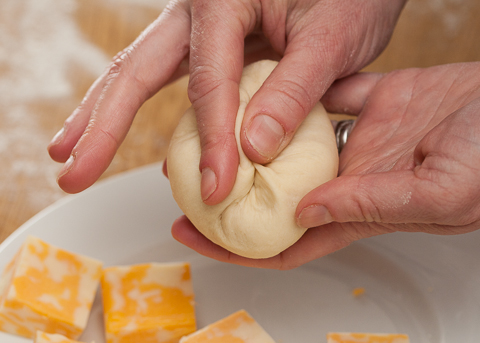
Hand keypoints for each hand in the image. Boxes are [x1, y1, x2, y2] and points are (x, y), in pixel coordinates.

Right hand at [48, 0, 405, 202]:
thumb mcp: (332, 38)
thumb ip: (294, 90)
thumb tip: (254, 149)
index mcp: (224, 0)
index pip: (208, 82)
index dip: (212, 141)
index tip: (217, 189)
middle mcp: (200, 13)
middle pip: (137, 70)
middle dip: (100, 123)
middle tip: (71, 169)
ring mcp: (201, 32)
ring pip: (143, 75)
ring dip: (105, 117)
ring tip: (76, 155)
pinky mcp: (214, 49)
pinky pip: (179, 86)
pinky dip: (159, 120)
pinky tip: (151, 149)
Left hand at [172, 62, 479, 268]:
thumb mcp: (442, 192)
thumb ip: (374, 204)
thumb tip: (306, 211)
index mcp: (362, 210)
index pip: (286, 242)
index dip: (238, 247)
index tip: (193, 236)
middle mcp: (351, 178)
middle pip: (275, 193)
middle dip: (231, 192)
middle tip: (185, 178)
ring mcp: (361, 139)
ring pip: (294, 142)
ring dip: (258, 138)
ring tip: (215, 127)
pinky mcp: (375, 102)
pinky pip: (325, 96)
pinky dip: (298, 90)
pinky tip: (270, 81)